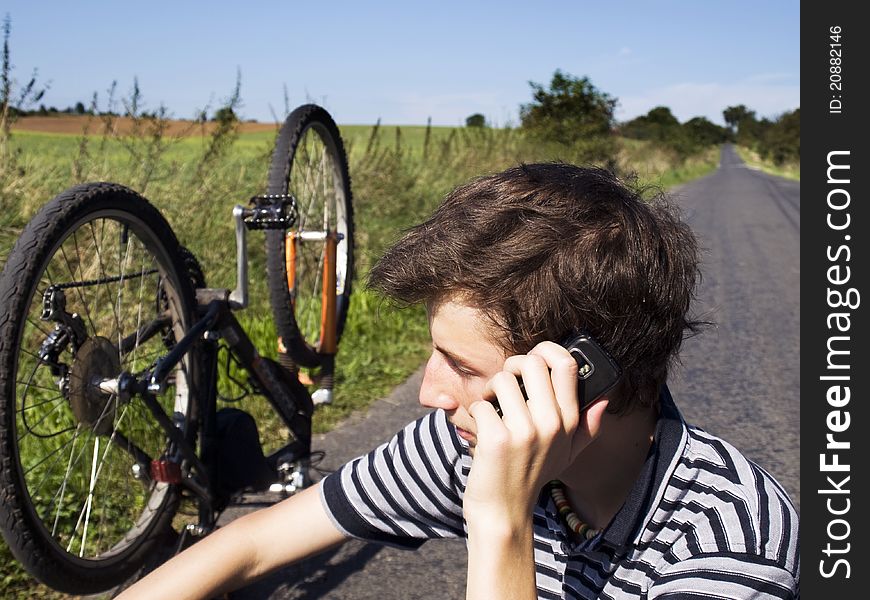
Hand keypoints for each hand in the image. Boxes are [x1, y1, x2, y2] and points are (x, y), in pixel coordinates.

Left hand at [462, 341, 606, 526]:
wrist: (504, 513)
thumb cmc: (532, 477)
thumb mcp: (567, 455)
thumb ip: (587, 427)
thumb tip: (604, 400)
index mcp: (568, 422)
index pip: (567, 365)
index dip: (548, 350)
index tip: (533, 358)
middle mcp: (551, 424)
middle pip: (532, 362)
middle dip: (513, 365)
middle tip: (506, 383)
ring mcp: (525, 432)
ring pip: (502, 379)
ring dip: (490, 390)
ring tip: (492, 407)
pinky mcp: (498, 439)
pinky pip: (481, 403)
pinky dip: (476, 412)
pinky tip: (482, 429)